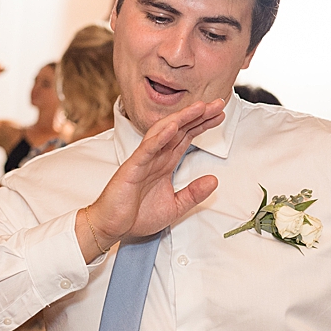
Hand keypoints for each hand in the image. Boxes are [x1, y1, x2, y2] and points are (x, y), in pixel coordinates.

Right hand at [83, 99, 225, 250]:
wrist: (112, 227)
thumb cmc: (137, 216)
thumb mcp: (175, 207)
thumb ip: (194, 194)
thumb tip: (214, 180)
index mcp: (164, 164)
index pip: (186, 138)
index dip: (202, 125)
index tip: (219, 115)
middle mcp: (155, 158)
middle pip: (179, 130)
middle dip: (198, 116)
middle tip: (217, 103)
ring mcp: (143, 160)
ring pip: (164, 133)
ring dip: (182, 119)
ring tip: (199, 108)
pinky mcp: (132, 168)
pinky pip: (147, 149)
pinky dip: (160, 137)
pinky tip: (172, 127)